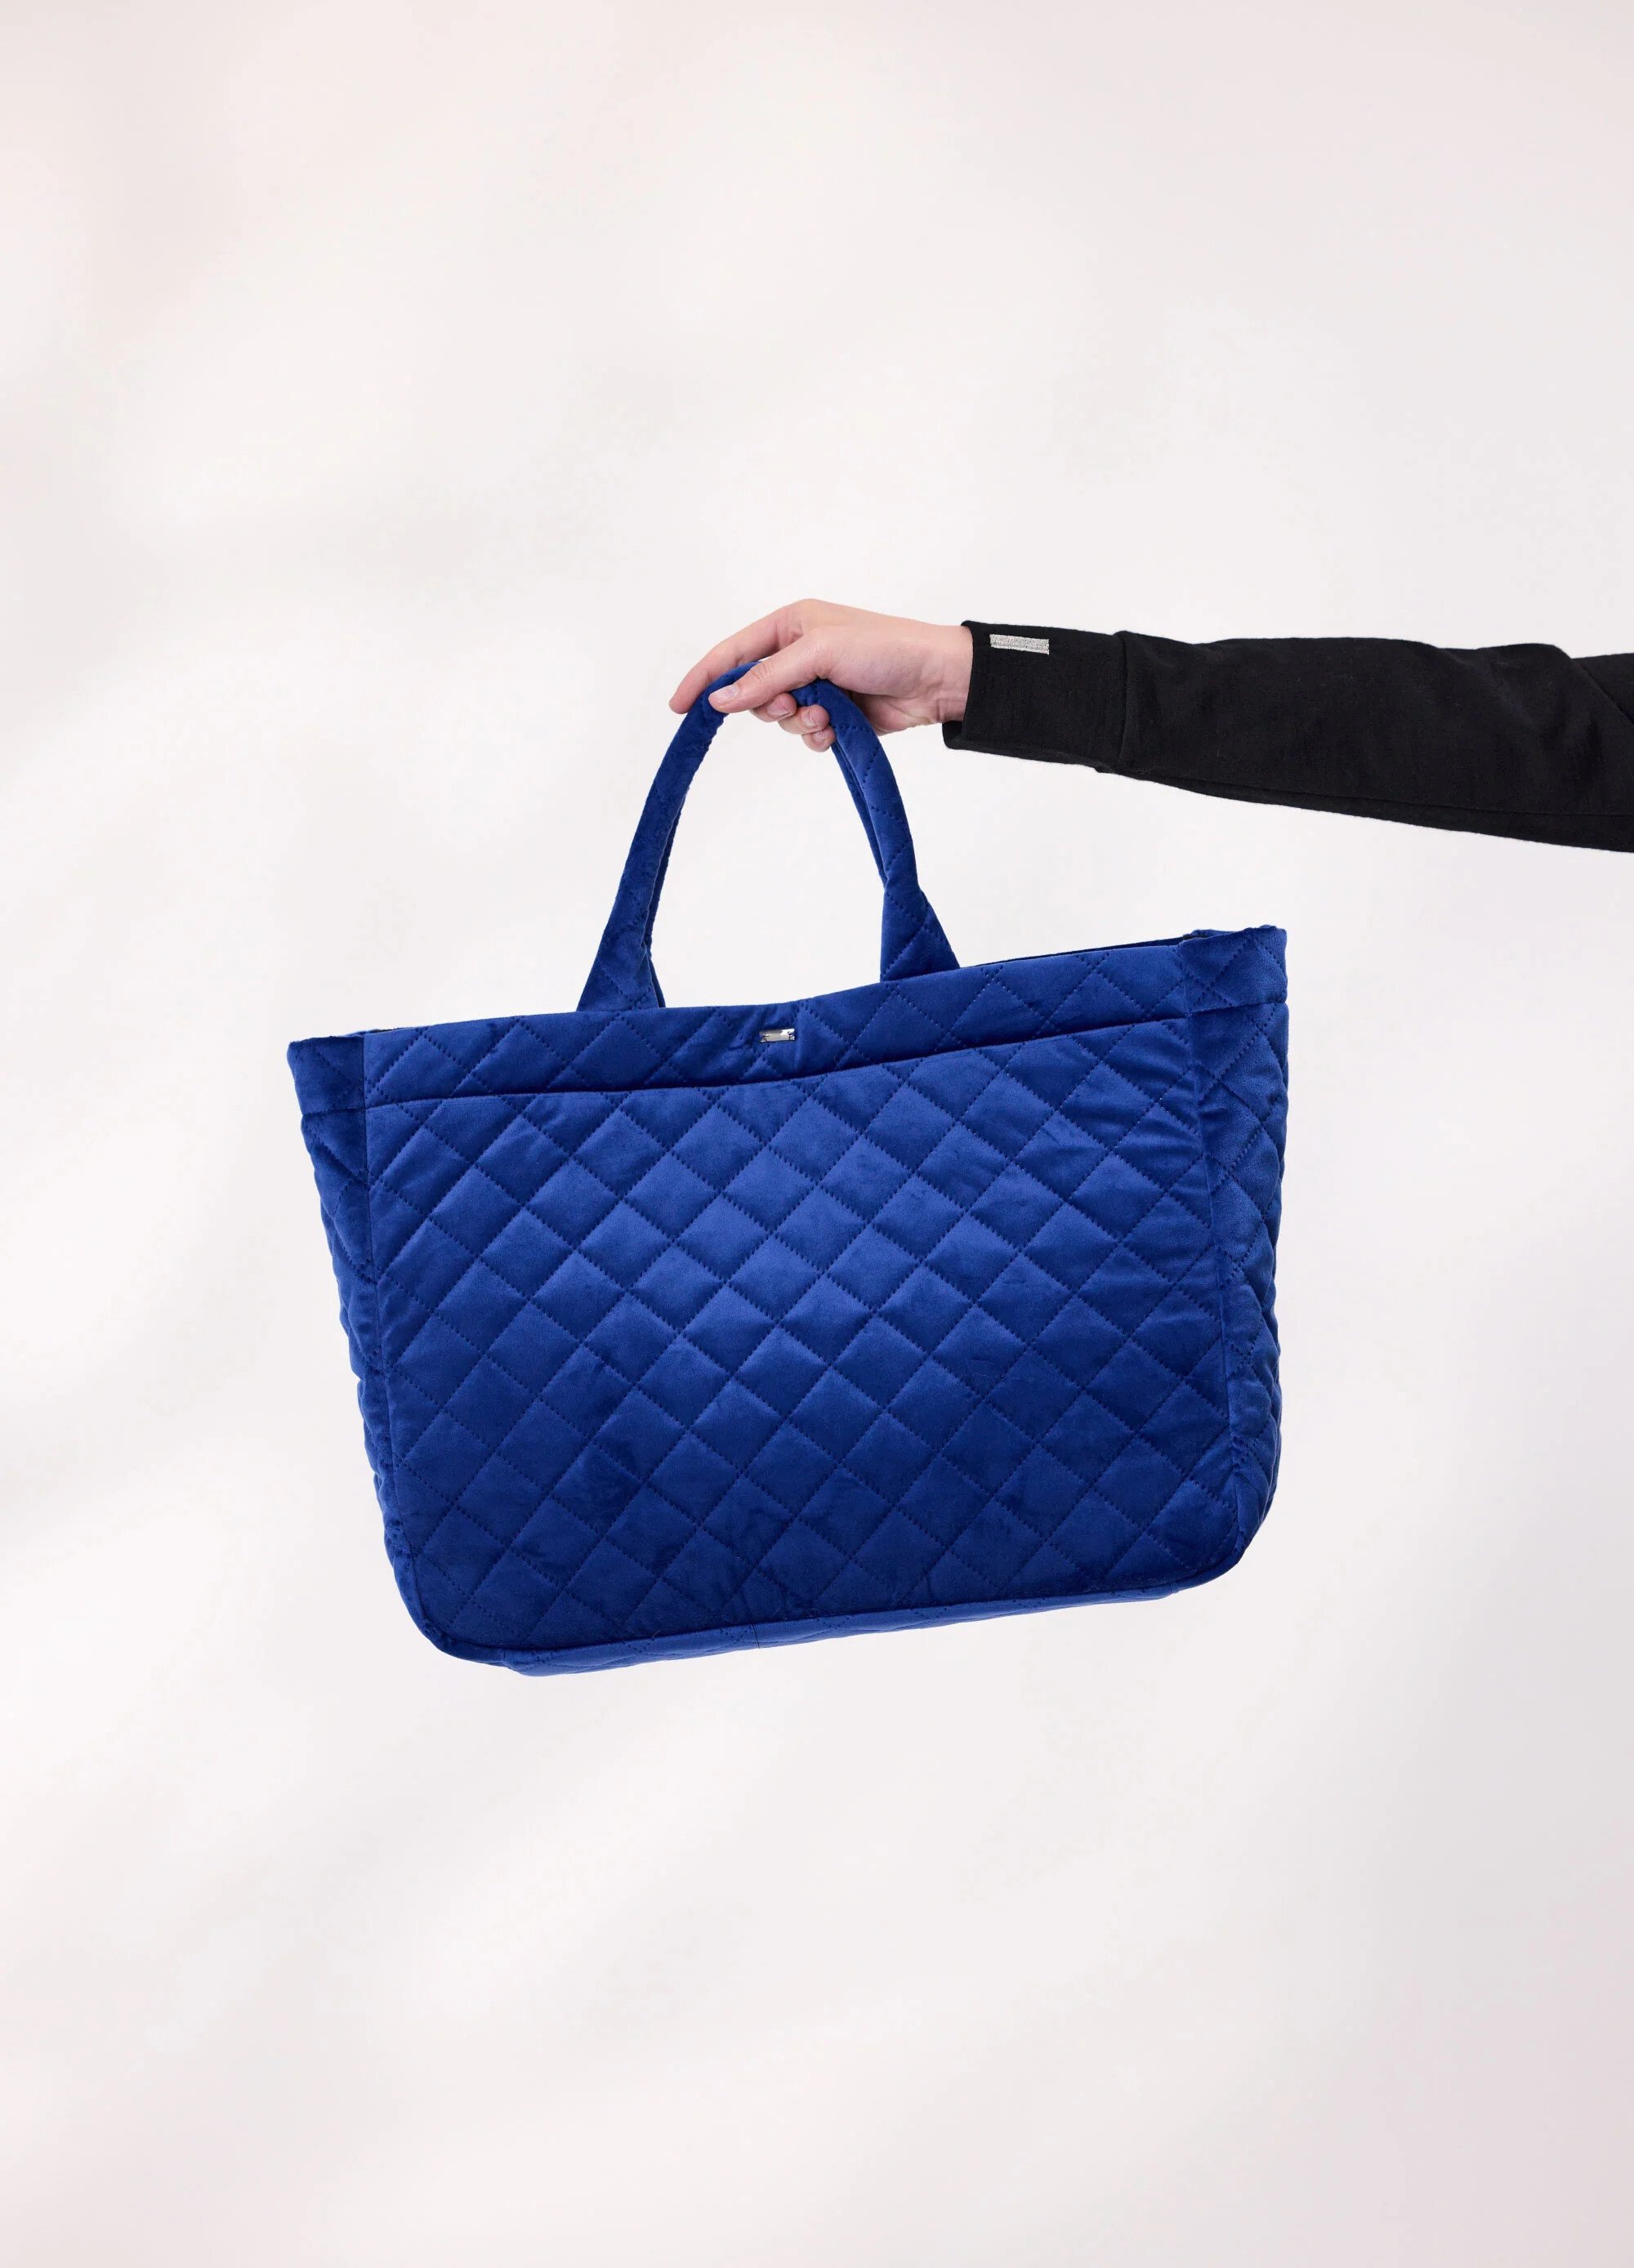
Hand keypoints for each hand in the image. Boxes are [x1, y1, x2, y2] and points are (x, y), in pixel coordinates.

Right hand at [668, 599, 972, 751]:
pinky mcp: (834, 714)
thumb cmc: (884, 648)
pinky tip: (837, 729)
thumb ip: (766, 677)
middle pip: (752, 691)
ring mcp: (815, 685)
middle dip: (768, 705)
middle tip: (792, 704)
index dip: (703, 678)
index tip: (679, 707)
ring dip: (799, 722)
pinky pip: (804, 735)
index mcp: (789, 624)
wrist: (935, 679)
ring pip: (778, 718)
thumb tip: (720, 700)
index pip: (732, 652)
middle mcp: (798, 653)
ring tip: (827, 713)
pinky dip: (817, 736)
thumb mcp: (818, 653)